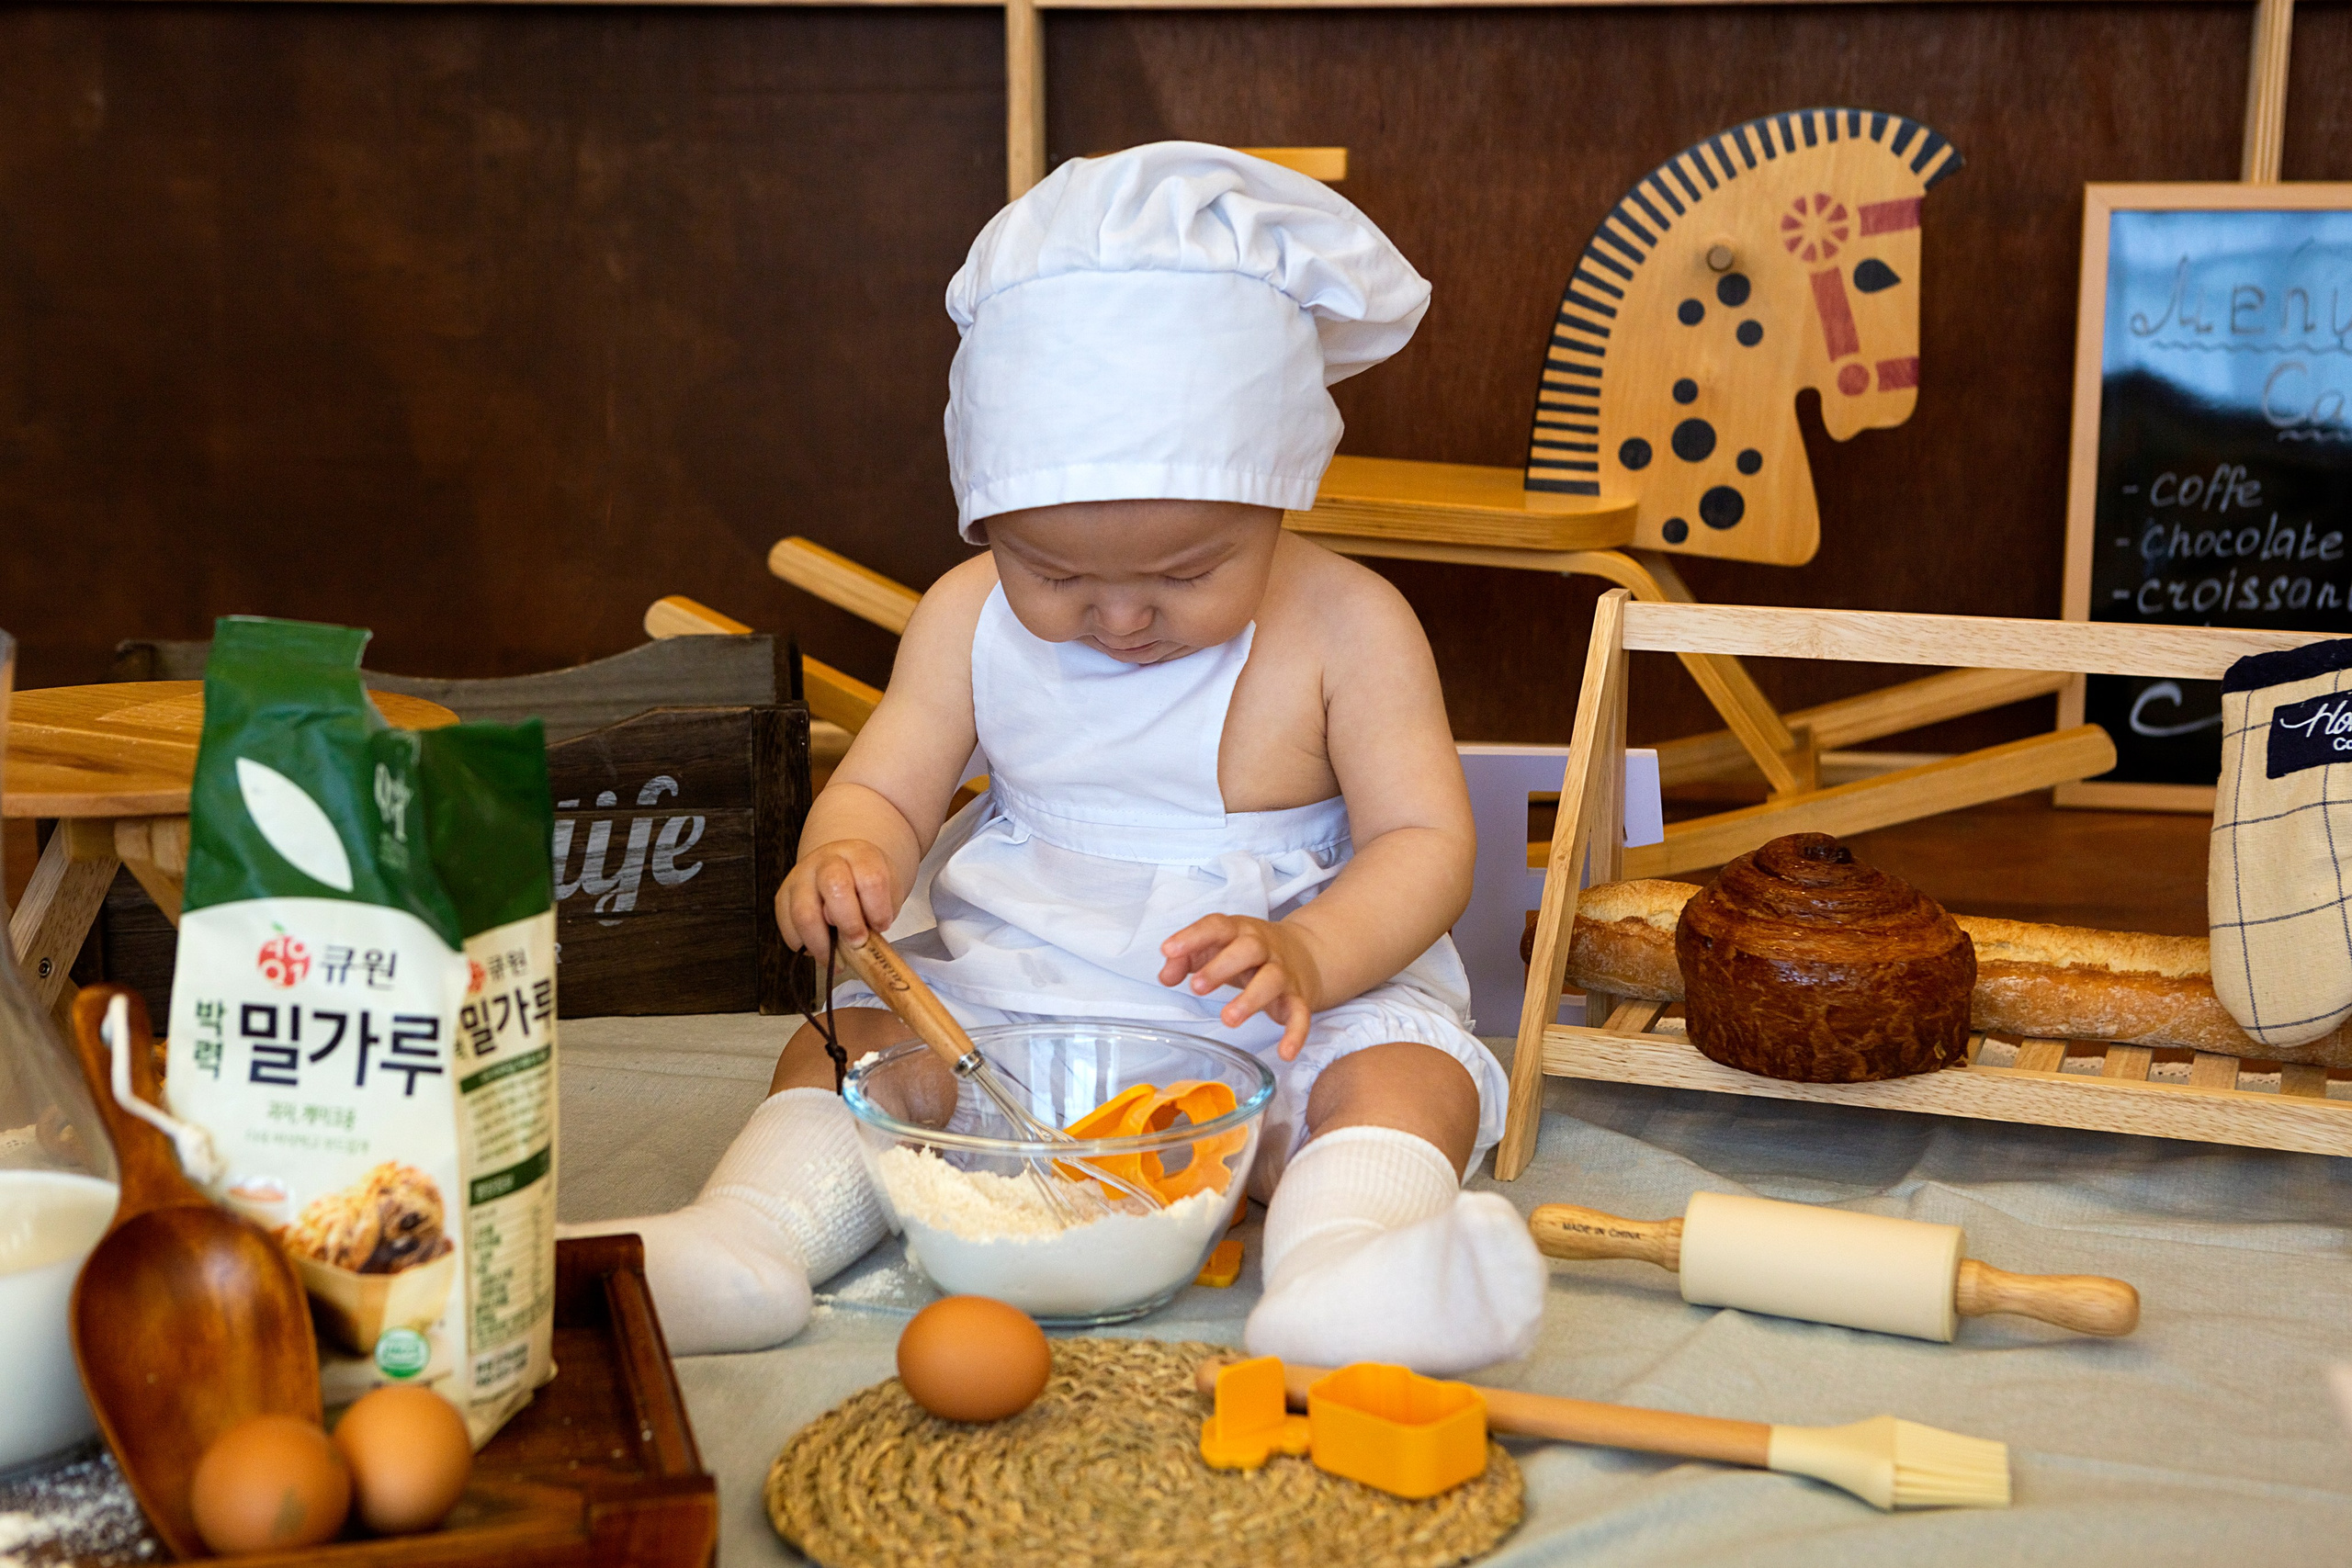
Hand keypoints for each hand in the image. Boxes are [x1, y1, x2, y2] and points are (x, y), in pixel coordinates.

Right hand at [777, 840, 899, 961]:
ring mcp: (800, 877)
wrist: (843, 868)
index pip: (870, 878)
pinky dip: (802, 945)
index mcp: (859, 854)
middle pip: (834, 886)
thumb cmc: (866, 885)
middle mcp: (826, 861)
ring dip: (821, 942)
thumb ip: (877, 914)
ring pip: (804, 912)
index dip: (877, 909)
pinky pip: (787, 926)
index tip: (881, 926)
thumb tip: (859, 944)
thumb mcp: (885, 892)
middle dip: (849, 923)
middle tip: (857, 942)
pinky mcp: (782, 896)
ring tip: (835, 958)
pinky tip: (818, 949)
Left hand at [1158, 915, 1321, 1060]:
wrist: (1304, 952)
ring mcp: (1283, 972)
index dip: (1192, 936)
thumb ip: (1185, 959)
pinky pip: (1301, 1014)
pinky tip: (1285, 1052)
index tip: (1168, 950)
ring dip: (1251, 999)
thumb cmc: (1245, 953)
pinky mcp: (1298, 997)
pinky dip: (1296, 1033)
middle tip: (1196, 988)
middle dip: (1221, 967)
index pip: (1216, 926)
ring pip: (1272, 979)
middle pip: (1247, 949)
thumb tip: (1166, 977)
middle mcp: (1263, 947)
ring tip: (1228, 1019)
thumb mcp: (1214, 949)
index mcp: (1238, 931)